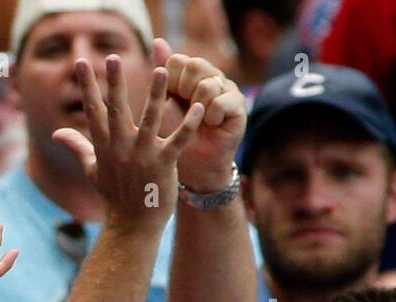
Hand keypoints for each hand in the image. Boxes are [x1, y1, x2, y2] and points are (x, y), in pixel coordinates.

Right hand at [53, 56, 204, 230]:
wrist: (132, 226)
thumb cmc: (114, 196)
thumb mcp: (93, 169)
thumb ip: (77, 146)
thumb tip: (58, 133)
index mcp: (104, 147)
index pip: (93, 110)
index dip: (88, 86)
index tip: (81, 63)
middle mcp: (121, 149)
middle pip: (116, 110)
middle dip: (114, 83)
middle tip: (111, 57)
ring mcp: (142, 156)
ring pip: (151, 119)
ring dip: (157, 94)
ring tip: (162, 70)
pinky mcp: (164, 165)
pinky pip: (178, 140)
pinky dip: (189, 123)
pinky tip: (198, 106)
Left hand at [153, 38, 245, 191]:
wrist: (194, 167)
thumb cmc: (175, 138)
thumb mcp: (163, 105)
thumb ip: (161, 74)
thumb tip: (157, 41)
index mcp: (189, 77)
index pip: (178, 61)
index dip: (171, 81)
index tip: (172, 100)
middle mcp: (210, 78)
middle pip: (194, 66)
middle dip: (184, 91)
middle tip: (187, 110)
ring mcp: (226, 89)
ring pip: (207, 83)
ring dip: (198, 106)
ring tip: (200, 120)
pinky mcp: (239, 105)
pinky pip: (222, 101)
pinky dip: (212, 116)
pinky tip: (212, 125)